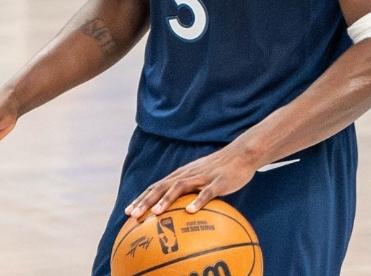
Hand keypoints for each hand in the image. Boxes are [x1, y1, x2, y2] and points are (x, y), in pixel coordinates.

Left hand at [124, 145, 257, 217]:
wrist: (242, 154)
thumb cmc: (220, 171)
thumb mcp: (202, 181)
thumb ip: (191, 194)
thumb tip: (181, 215)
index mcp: (181, 175)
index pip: (156, 187)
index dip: (141, 199)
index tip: (128, 212)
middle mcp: (187, 174)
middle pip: (161, 187)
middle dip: (145, 201)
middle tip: (133, 215)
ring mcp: (202, 177)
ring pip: (179, 187)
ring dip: (166, 200)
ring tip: (155, 213)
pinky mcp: (218, 181)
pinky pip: (207, 192)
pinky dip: (197, 201)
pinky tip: (191, 211)